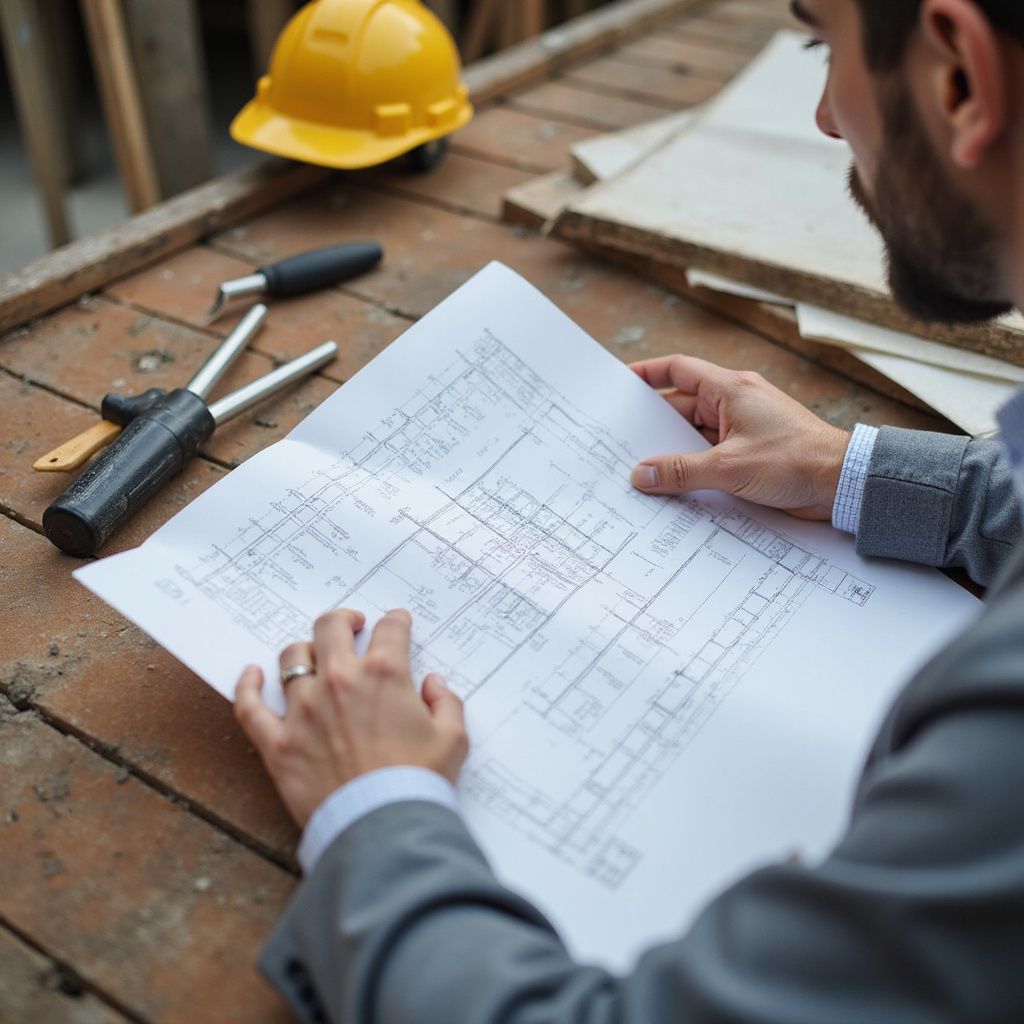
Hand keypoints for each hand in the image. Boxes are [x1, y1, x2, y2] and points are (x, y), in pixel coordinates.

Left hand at [234, 608, 468, 827]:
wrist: (383, 825)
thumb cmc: (419, 781)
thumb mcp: (452, 738)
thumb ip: (446, 702)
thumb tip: (433, 685)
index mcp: (384, 674)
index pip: (390, 630)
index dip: (396, 622)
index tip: (397, 624)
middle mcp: (340, 681)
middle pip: (331, 628)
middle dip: (344, 620)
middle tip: (352, 625)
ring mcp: (303, 710)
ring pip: (292, 658)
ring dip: (305, 651)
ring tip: (313, 655)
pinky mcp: (278, 742)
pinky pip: (250, 706)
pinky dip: (248, 685)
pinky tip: (252, 674)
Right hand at [629, 356, 851, 520]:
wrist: (842, 483)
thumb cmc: (794, 461)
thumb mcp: (729, 466)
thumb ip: (681, 471)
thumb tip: (641, 475)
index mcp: (731, 390)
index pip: (679, 370)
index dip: (648, 373)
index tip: (621, 381)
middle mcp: (736, 404)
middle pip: (682, 406)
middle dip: (653, 423)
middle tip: (620, 438)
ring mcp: (744, 429)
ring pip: (696, 434)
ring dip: (673, 450)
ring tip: (640, 467)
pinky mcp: (751, 453)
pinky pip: (711, 454)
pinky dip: (692, 466)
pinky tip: (674, 484)